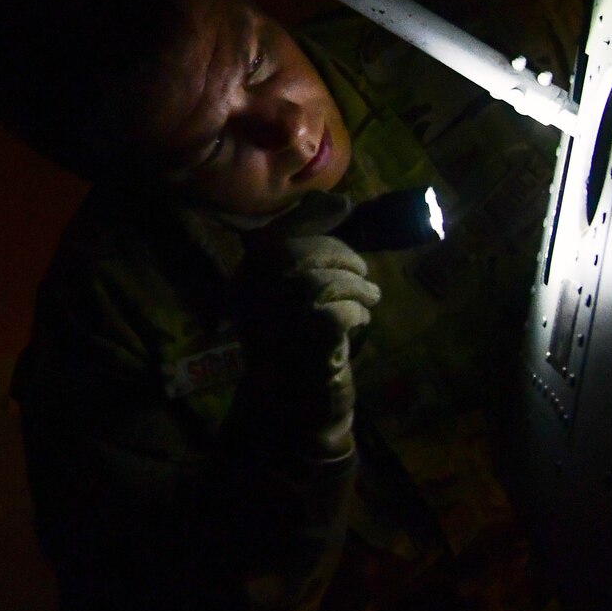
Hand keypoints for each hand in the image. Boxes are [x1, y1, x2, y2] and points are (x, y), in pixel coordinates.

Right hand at [236, 215, 381, 461]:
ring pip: (329, 282)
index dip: (313, 219)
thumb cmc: (298, 345)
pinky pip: (342, 311)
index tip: (343, 213)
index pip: (276, 233)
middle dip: (344, 260)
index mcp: (244, 281)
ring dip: (358, 291)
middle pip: (306, 254)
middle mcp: (252, 297)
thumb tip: (340, 202)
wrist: (294, 408)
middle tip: (363, 279)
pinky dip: (358, 315)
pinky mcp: (306, 340)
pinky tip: (359, 325)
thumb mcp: (294, 295)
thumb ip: (310, 250)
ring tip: (366, 304)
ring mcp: (277, 319)